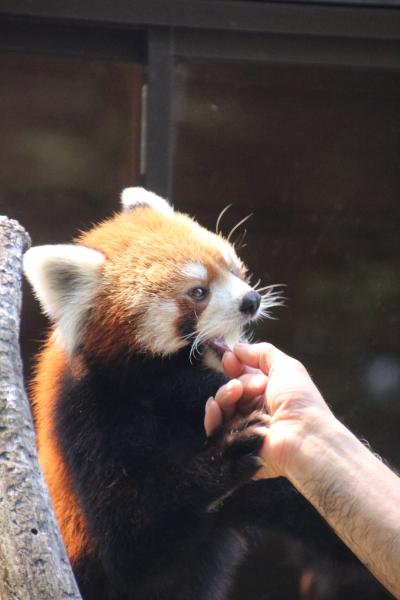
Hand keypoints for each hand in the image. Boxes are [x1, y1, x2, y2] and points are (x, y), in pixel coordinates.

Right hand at [205, 343, 332, 478]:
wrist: (305, 437)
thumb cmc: (300, 401)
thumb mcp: (285, 367)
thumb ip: (261, 353)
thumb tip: (236, 348)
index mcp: (270, 392)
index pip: (243, 376)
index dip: (234, 366)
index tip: (229, 358)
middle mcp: (257, 410)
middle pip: (231, 390)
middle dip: (234, 382)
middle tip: (250, 385)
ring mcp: (246, 428)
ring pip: (222, 407)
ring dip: (225, 395)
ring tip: (237, 392)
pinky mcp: (236, 447)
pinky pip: (216, 430)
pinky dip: (212, 416)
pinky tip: (214, 406)